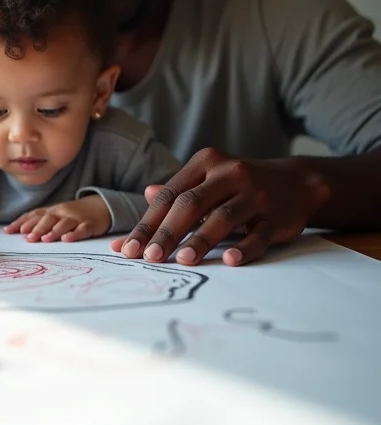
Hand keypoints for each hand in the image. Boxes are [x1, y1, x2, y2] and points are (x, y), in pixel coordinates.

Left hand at [4, 195, 111, 242]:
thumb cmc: (72, 214)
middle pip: (48, 218)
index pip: (34, 215)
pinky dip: (74, 234)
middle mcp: (62, 213)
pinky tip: (67, 239)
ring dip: (53, 231)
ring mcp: (76, 218)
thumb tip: (18, 231)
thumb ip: (39, 221)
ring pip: (63, 224)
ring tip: (44, 240)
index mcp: (52, 211)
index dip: (21, 222)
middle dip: (36, 228)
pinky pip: (82, 230)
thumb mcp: (56, 215)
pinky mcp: (89, 225)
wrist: (100, 206)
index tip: (9, 231)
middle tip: (27, 237)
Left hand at [110, 149, 330, 266]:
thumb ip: (178, 191)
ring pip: (223, 217)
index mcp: (205, 163)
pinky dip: (244, 247)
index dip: (148, 223)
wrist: (296, 182)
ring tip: (182, 261)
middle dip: (167, 233)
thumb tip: (144, 195)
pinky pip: (259, 234)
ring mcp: (256, 194)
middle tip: (149, 257)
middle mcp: (229, 173)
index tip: (128, 249)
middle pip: (191, 204)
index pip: (170, 195)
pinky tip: (229, 260)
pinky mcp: (278, 216)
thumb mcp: (208, 180)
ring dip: (200, 240)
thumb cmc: (239, 185)